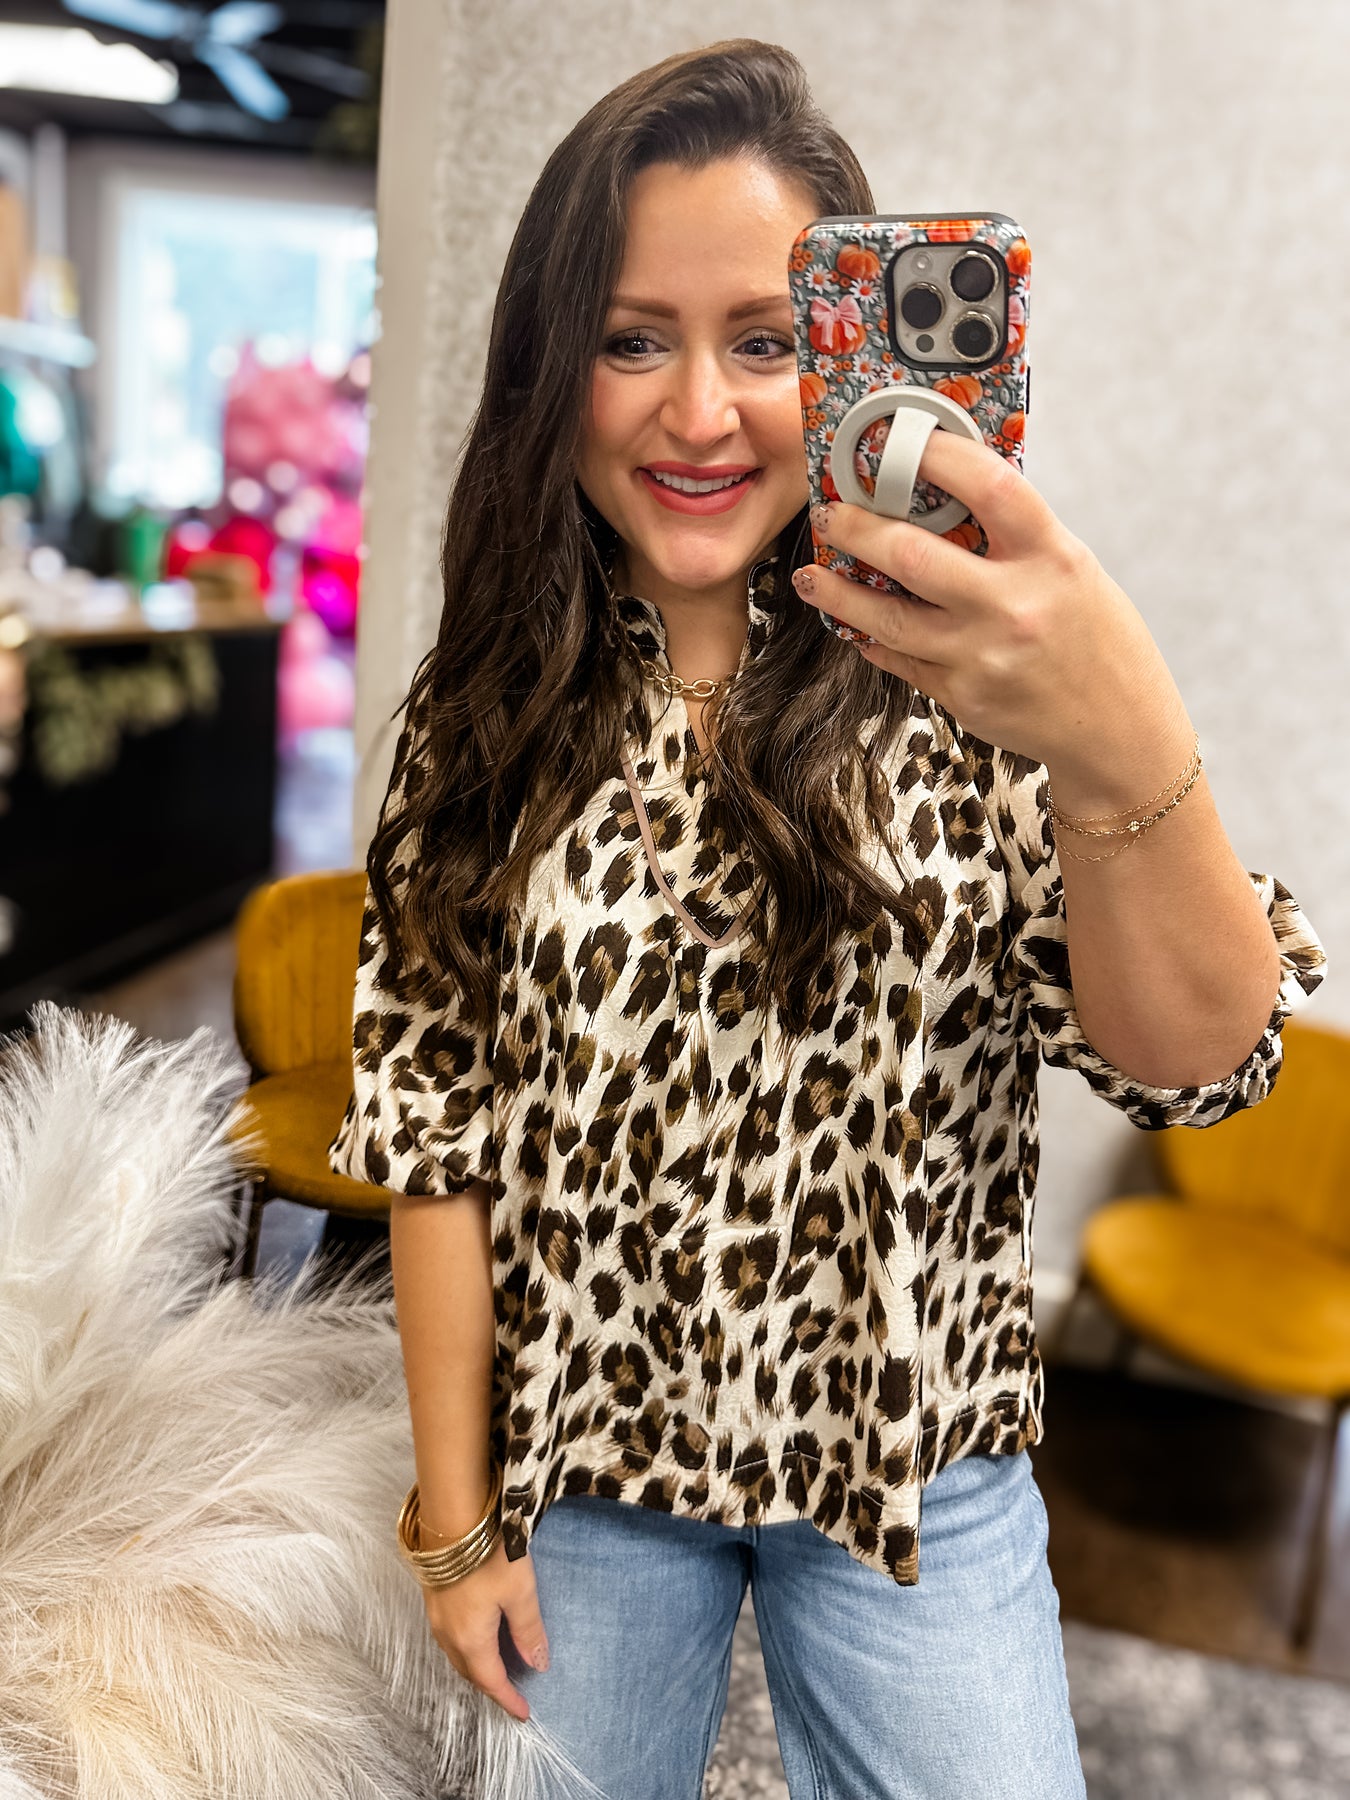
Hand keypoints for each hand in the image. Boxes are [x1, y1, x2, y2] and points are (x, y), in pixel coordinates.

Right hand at [421, 1537, 549, 1721]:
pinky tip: (477, 1635)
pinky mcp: (433, 1595)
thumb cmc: (488, 1553)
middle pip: (470, 1671)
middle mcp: (447, 1632)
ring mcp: (436, 1614)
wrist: (450, 1514)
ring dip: (476, 1667)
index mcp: (470, 1638)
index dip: (508, 1699)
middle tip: (512, 1693)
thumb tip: (539, 1664)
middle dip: (490, 1685)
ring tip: (497, 1668)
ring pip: (457, 1654)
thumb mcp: (520, 1590)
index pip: (490, 1681)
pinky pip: (449, 1636)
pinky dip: (466, 1647)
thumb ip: (528, 1629)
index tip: (524, 1714)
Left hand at [792, 430, 1188, 789]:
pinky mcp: (961, 696)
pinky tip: (852, 620)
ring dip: (838, 592)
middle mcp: (1014, 606)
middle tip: (830, 514)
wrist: (1117, 731)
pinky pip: (898, 659)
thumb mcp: (1072, 570)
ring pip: (886, 617)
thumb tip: (941, 494)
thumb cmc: (1097, 641)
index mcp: (1053, 558)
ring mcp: (982, 656)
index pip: (988, 486)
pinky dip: (870, 636)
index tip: (896, 439)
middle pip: (912, 555)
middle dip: (856, 528)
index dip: (936, 455)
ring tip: (813, 575)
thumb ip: (1015, 538)